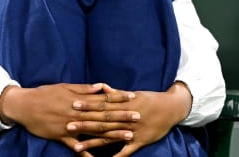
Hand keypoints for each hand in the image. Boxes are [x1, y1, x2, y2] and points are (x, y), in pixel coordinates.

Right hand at [0, 83, 137, 155]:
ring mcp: (71, 125)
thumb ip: (84, 88)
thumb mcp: (65, 87)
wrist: (25, 105)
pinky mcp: (62, 136)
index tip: (133, 97)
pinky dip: (86, 153)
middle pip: (104, 115)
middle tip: (138, 117)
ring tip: (128, 136)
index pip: (103, 98)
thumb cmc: (45, 93)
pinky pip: (76, 147)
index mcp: (79, 99)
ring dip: (112, 134)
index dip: (119, 97)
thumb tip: (101, 86)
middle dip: (122, 116)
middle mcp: (78, 112)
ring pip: (95, 130)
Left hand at [68, 82, 191, 155]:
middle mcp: (125, 118)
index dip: (87, 106)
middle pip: (102, 122)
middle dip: (84, 124)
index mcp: (123, 105)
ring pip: (109, 138)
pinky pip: (126, 151)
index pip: (101, 105)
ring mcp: (132, 131)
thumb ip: (116, 93)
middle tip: (68, 126)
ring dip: (92, 143)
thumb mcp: (133, 94)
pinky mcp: (140, 141)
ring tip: (77, 148)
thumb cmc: (150, 99)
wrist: (171, 108)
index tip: (72, 105)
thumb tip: (101, 87)